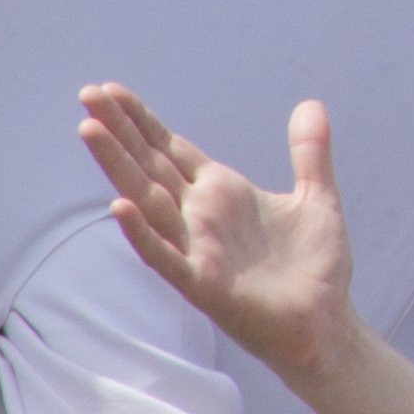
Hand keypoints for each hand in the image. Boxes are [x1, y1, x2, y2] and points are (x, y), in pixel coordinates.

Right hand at [78, 89, 356, 390]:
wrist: (327, 322)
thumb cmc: (315, 265)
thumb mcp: (316, 197)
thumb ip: (310, 152)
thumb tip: (311, 103)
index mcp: (222, 193)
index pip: (172, 148)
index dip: (143, 120)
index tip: (110, 90)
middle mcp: (201, 216)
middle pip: (150, 166)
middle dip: (119, 131)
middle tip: (87, 95)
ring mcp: (197, 249)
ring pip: (146, 202)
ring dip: (119, 168)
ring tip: (90, 131)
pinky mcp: (203, 283)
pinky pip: (165, 256)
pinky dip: (143, 232)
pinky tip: (120, 206)